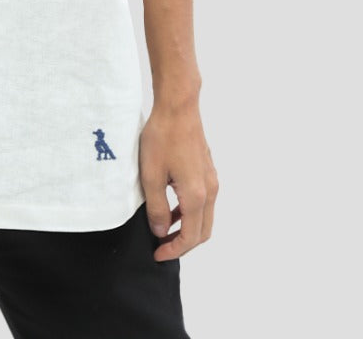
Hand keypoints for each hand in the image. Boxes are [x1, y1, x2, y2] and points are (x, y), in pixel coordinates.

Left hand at [138, 98, 217, 260]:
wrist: (178, 107)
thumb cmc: (163, 137)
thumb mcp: (151, 174)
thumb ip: (157, 207)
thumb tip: (161, 230)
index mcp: (197, 195)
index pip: (190, 236)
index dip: (174, 250)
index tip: (157, 254)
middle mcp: (210, 190)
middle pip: (202, 231)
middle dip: (183, 243)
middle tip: (161, 246)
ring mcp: (211, 179)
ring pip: (204, 216)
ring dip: (186, 227)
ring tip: (162, 228)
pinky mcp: (207, 170)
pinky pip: (203, 201)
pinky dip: (189, 211)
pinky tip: (171, 206)